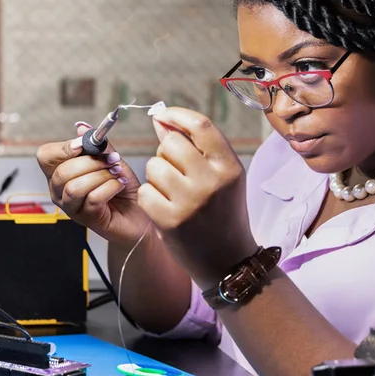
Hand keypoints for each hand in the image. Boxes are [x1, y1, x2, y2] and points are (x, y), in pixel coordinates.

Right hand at [36, 122, 149, 246]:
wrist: (140, 213)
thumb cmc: (122, 188)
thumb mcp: (111, 160)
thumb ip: (97, 145)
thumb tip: (81, 127)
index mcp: (61, 173)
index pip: (45, 156)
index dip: (63, 148)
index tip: (83, 144)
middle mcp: (60, 191)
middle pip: (61, 172)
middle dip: (90, 162)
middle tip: (111, 160)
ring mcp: (71, 207)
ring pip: (74, 187)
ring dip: (100, 176)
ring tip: (116, 174)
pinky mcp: (86, 219)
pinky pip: (93, 198)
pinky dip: (110, 188)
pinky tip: (119, 185)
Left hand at [136, 108, 258, 287]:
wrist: (227, 260)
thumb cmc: (222, 211)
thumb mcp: (220, 175)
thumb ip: (195, 145)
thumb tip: (160, 119)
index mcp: (229, 167)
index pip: (200, 126)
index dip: (176, 115)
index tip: (162, 115)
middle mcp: (212, 182)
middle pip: (170, 143)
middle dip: (165, 151)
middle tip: (175, 169)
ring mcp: (190, 202)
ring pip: (153, 166)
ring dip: (156, 176)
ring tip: (173, 192)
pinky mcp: (169, 221)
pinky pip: (145, 191)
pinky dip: (150, 198)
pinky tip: (165, 208)